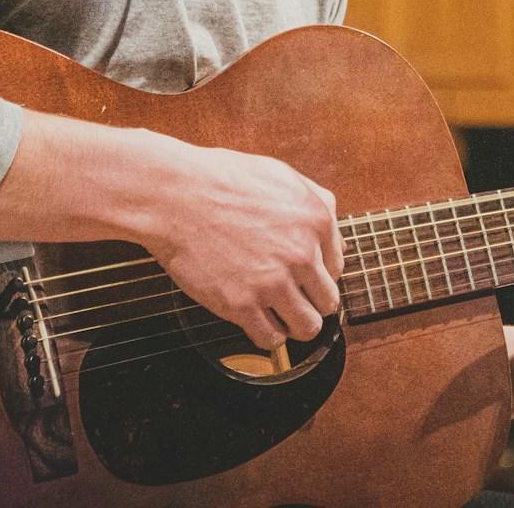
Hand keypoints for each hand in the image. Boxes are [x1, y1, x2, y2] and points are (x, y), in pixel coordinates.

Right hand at [146, 139, 341, 350]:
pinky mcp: (241, 305)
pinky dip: (267, 335)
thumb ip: (315, 201)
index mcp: (315, 221)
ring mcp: (272, 282)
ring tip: (279, 316)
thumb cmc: (221, 180)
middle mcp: (301, 254)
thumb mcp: (281, 175)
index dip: (319, 273)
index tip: (304, 277)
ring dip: (295, 325)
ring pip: (306, 327)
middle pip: (328, 302)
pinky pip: (270, 339)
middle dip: (312, 302)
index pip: (338, 267)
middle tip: (294, 299)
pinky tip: (256, 321)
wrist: (175, 196)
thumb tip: (333, 231)